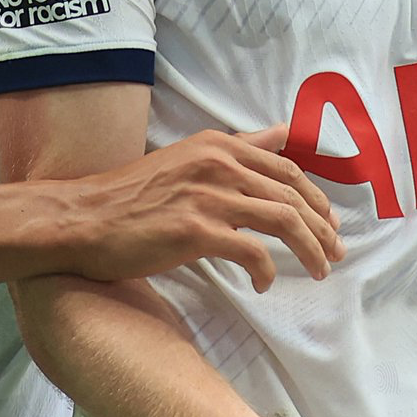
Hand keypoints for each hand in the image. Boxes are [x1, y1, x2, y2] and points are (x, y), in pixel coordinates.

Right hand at [71, 125, 343, 290]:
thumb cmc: (131, 197)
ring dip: (309, 249)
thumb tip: (284, 132)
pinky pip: (252, 252)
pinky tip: (263, 284)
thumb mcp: (189, 158)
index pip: (288, 170)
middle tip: (334, 254)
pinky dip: (266, 270)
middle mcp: (217, 164)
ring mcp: (207, 196)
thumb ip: (240, 147)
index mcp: (218, 145)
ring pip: (284, 221)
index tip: (329, 225)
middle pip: (293, 195)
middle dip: (322, 228)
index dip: (317, 200)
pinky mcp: (195, 231)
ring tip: (317, 271)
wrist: (81, 219)